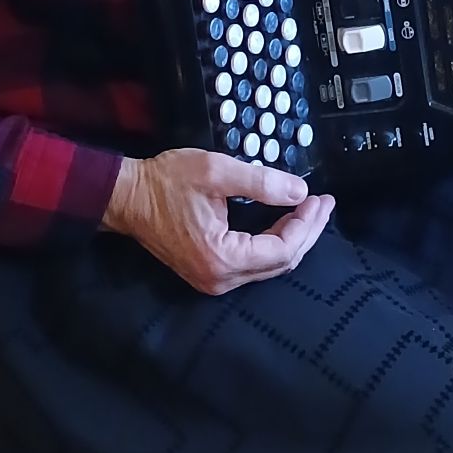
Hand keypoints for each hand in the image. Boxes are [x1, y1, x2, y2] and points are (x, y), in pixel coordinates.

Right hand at [104, 148, 334, 294]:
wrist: (128, 197)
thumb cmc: (166, 182)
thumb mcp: (217, 172)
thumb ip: (262, 183)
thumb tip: (300, 193)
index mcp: (221, 258)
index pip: (282, 250)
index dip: (306, 224)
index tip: (320, 198)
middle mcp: (219, 279)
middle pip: (280, 263)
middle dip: (307, 232)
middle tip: (324, 204)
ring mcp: (213, 280)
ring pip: (269, 266)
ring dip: (294, 238)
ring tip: (312, 211)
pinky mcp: (210, 272)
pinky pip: (254, 263)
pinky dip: (275, 243)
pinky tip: (286, 223)